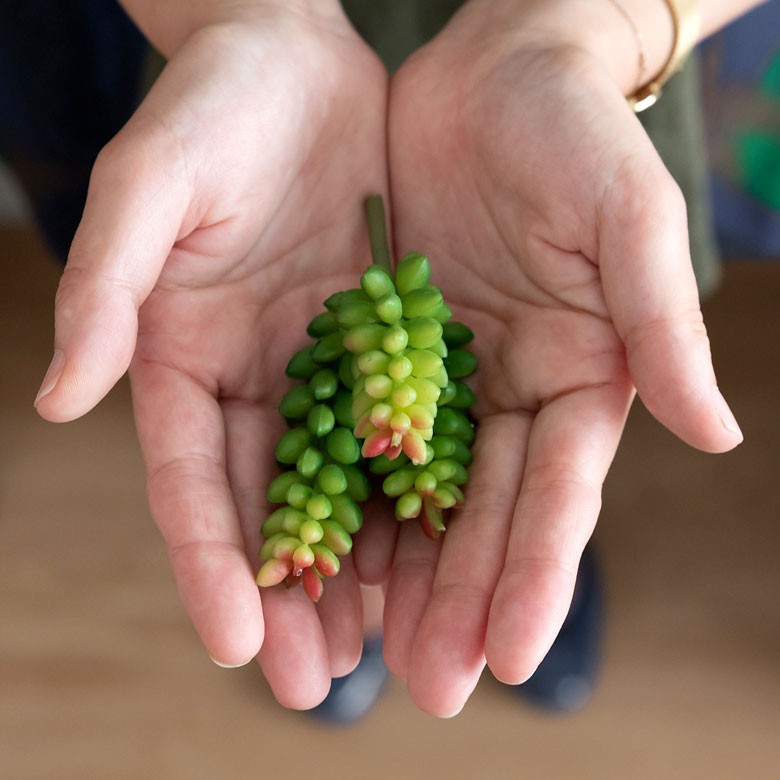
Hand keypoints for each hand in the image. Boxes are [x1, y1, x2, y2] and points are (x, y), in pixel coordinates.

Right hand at [34, 3, 387, 709]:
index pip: (189, 477)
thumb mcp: (149, 182)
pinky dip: (412, 497)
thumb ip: (105, 282)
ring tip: (379, 654)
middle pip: (267, 505)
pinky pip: (402, 430)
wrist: (294, 59)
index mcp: (183, 353)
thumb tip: (61, 396)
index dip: (207, 558)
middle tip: (314, 685)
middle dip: (287, 596)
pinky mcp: (383, 341)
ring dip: (355, 571)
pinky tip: (432, 556)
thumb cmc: (210, 107)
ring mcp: (319, 365)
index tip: (233, 638)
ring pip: (339, 487)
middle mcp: (252, 376)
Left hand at [381, 0, 742, 715]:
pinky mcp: (384, 344)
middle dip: (460, 598)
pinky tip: (319, 552)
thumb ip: (662, 325)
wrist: (498, 75)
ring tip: (369, 653)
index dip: (536, 572)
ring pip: (415, 489)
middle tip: (431, 686)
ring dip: (397, 572)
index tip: (512, 655)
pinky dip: (342, 491)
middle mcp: (512, 389)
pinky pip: (355, 428)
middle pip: (482, 511)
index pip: (557, 491)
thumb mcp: (628, 220)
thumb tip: (719, 435)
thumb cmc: (575, 135)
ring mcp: (446, 374)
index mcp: (581, 372)